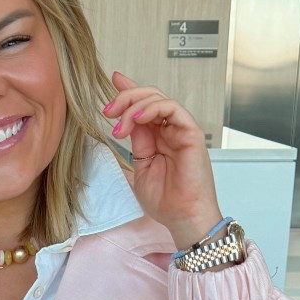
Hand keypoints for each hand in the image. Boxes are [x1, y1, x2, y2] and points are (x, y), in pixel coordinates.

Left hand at [102, 71, 222, 251]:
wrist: (182, 217)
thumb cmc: (166, 201)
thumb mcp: (140, 167)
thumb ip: (135, 142)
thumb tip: (123, 121)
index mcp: (157, 137)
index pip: (143, 106)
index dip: (128, 91)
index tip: (112, 82)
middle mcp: (169, 130)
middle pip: (148, 98)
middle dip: (125, 98)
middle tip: (108, 110)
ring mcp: (181, 130)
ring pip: (158, 98)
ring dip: (134, 105)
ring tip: (119, 123)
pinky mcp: (191, 132)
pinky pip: (172, 108)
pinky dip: (152, 108)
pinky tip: (136, 120)